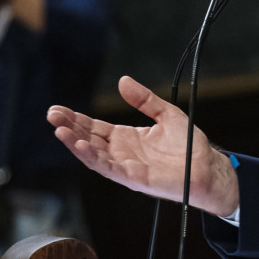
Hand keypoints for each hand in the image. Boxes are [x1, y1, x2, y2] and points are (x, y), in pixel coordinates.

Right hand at [47, 76, 238, 215]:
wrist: (207, 166)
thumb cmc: (189, 145)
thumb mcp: (165, 113)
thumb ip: (144, 99)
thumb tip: (123, 81)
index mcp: (126, 138)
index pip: (94, 127)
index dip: (76, 118)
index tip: (58, 109)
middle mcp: (121, 153)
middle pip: (88, 139)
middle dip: (69, 127)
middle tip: (52, 115)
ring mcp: (125, 166)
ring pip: (93, 154)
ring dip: (75, 143)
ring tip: (59, 130)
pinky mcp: (133, 178)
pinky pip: (108, 168)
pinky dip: (93, 157)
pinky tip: (80, 146)